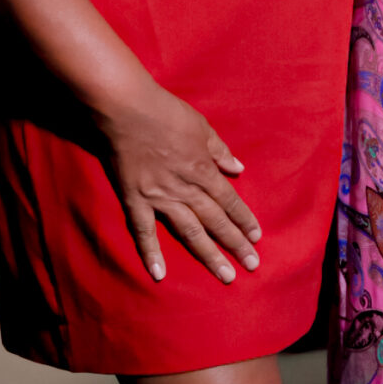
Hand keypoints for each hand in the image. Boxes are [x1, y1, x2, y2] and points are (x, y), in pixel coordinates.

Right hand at [99, 81, 262, 283]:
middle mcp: (185, 188)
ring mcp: (159, 196)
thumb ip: (220, 151)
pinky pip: (143, 231)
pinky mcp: (134, 199)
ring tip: (225, 275)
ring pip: (189, 231)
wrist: (125, 108)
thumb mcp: (201, 127)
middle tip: (252, 266)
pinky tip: (159, 274)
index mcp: (202, 169)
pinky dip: (150, 253)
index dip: (244, 220)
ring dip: (208, 255)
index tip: (257, 237)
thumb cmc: (165, 112)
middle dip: (235, 244)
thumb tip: (238, 169)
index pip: (229, 201)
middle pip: (215, 221)